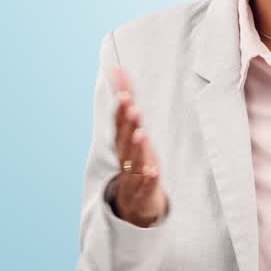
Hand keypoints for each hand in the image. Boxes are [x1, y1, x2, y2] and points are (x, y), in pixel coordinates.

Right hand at [105, 66, 167, 227]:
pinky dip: (149, 177)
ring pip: (133, 158)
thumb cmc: (135, 158)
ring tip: (141, 133)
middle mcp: (125, 153)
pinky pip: (146, 183)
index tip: (123, 86)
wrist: (134, 201)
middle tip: (132, 105)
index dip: (121, 102)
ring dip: (136, 145)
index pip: (120, 117)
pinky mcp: (144, 189)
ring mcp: (134, 172)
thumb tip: (117, 69)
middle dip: (128, 120)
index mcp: (123, 139)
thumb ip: (126, 103)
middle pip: (125, 135)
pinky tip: (154, 171)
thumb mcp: (132, 131)